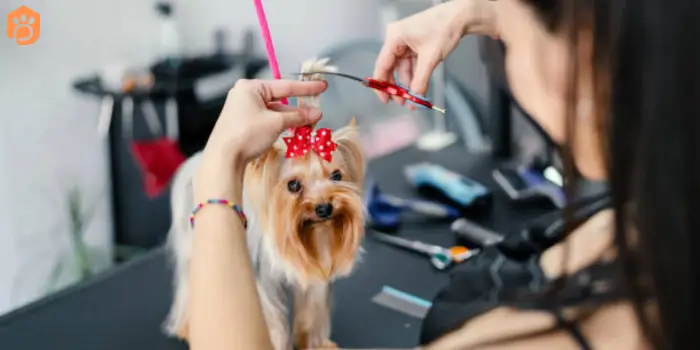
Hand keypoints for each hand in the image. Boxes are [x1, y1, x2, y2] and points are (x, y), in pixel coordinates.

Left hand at [205, 79, 326, 163]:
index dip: (306, 87)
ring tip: (310, 122)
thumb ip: (298, 117)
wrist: (224, 158)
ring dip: (291, 117)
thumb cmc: (247, 134)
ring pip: (273, 111)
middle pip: (279, 98)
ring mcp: (243, 109)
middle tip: (317, 108)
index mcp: (250, 87)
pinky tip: (294, 128)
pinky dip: (280, 123)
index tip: (322, 86)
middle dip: (299, 106)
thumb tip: (316, 113)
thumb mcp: (276, 123)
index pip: (284, 85)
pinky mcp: (243, 123)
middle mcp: (245, 95)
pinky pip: (266, 119)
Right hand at [373, 0, 495, 107]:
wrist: (461, 16)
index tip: (385, 99)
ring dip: (407, 83)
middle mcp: (396, 39)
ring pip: (402, 68)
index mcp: (394, 37)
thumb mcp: (430, 58)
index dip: (382, 84)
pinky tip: (418, 88)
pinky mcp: (414, 45)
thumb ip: (420, 80)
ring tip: (413, 98)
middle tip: (401, 102)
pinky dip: (415, 76)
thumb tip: (414, 97)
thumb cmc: (444, 28)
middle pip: (390, 67)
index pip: (382, 65)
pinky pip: (411, 64)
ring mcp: (405, 42)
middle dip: (396, 86)